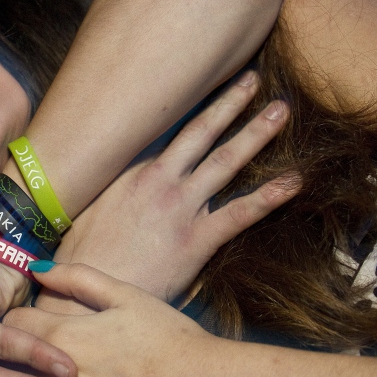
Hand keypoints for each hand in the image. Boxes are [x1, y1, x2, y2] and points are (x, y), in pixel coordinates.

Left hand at [6, 262, 220, 376]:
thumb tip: (36, 267)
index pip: (9, 325)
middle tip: (15, 362)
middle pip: (2, 369)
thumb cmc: (171, 341)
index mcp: (63, 335)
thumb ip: (78, 278)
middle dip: (4, 364)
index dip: (13, 324)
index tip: (24, 327)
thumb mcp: (127, 297)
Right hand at [47, 70, 297, 305]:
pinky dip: (269, 196)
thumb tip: (118, 172)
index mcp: (130, 171)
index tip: (210, 81)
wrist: (82, 297)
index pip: (166, 128)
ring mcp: (179, 208)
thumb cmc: (83, 257)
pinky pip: (240, 213)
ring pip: (225, 161)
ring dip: (255, 134)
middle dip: (229, 103)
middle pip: (200, 131)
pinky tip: (294, 180)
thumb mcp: (87, 208)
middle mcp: (157, 180)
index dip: (191, 104)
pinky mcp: (195, 240)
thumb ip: (111, 185)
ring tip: (281, 111)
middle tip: (253, 79)